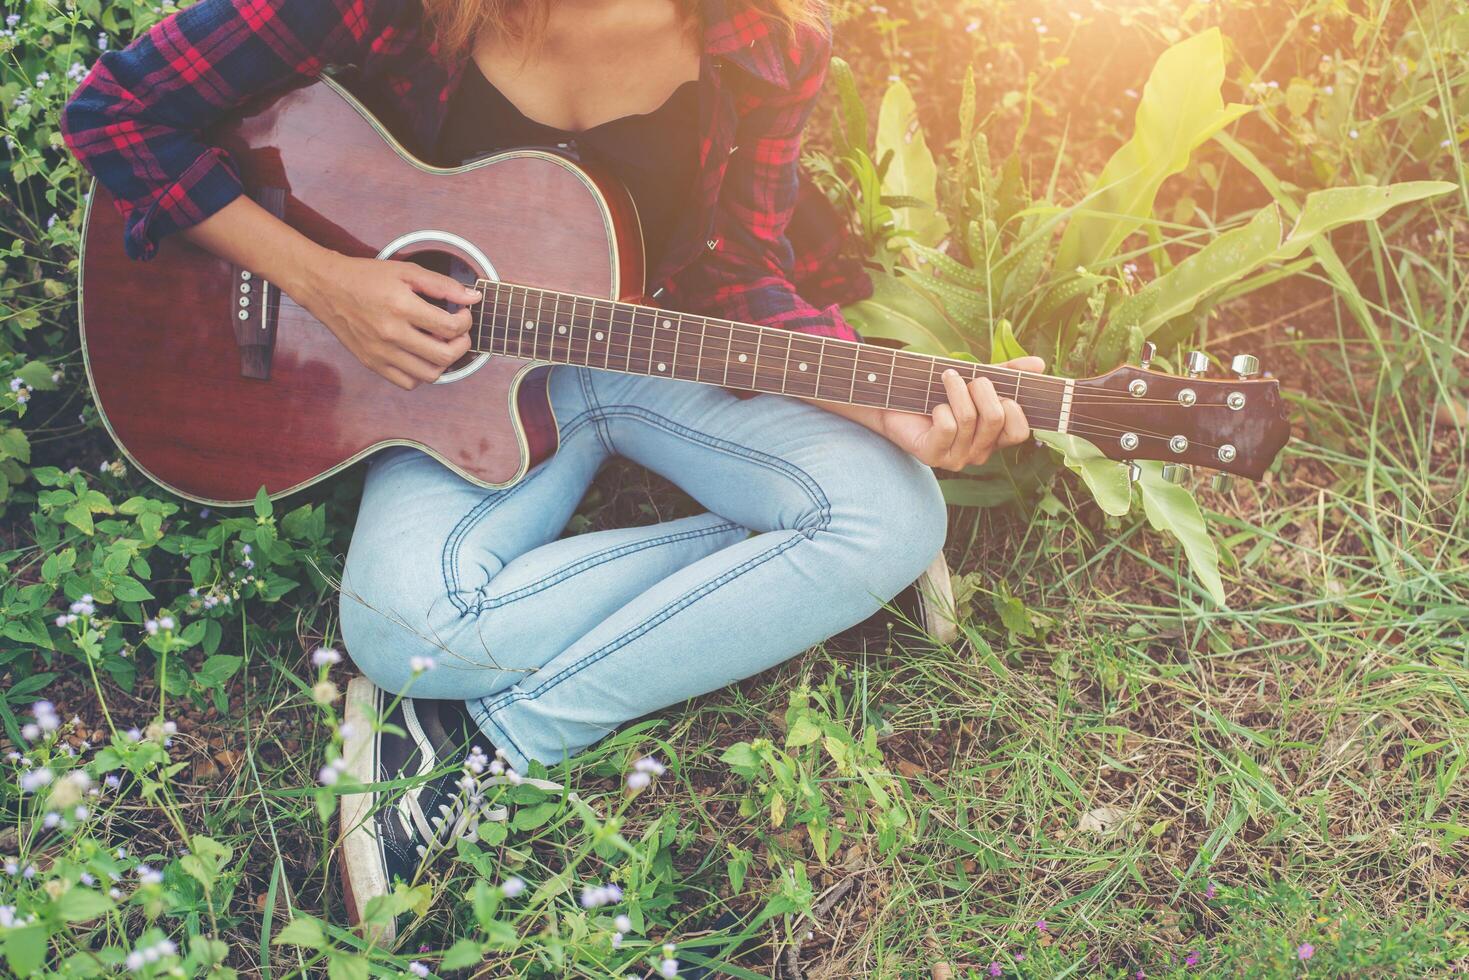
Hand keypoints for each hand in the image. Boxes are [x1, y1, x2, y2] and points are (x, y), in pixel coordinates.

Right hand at [297, 252, 482, 389]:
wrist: (326, 287)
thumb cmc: (366, 277)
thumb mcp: (406, 272)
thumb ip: (442, 285)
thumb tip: (473, 297)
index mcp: (401, 307)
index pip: (449, 327)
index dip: (465, 322)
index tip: (462, 314)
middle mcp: (391, 334)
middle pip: (444, 356)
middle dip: (461, 345)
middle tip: (458, 333)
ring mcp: (380, 353)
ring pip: (429, 375)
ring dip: (443, 362)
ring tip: (439, 344)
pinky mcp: (372, 363)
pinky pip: (408, 382)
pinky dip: (421, 373)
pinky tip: (420, 355)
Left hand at [878, 356, 1044, 468]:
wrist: (894, 402)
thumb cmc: (937, 392)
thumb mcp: (976, 378)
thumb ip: (1008, 373)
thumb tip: (1040, 364)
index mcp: (994, 438)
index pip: (1019, 431)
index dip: (1013, 408)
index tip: (998, 390)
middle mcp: (979, 453)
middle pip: (997, 419)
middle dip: (982, 390)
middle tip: (967, 379)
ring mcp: (956, 458)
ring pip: (970, 418)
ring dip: (957, 390)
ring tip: (947, 378)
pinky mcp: (933, 457)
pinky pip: (947, 427)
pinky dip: (940, 407)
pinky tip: (932, 407)